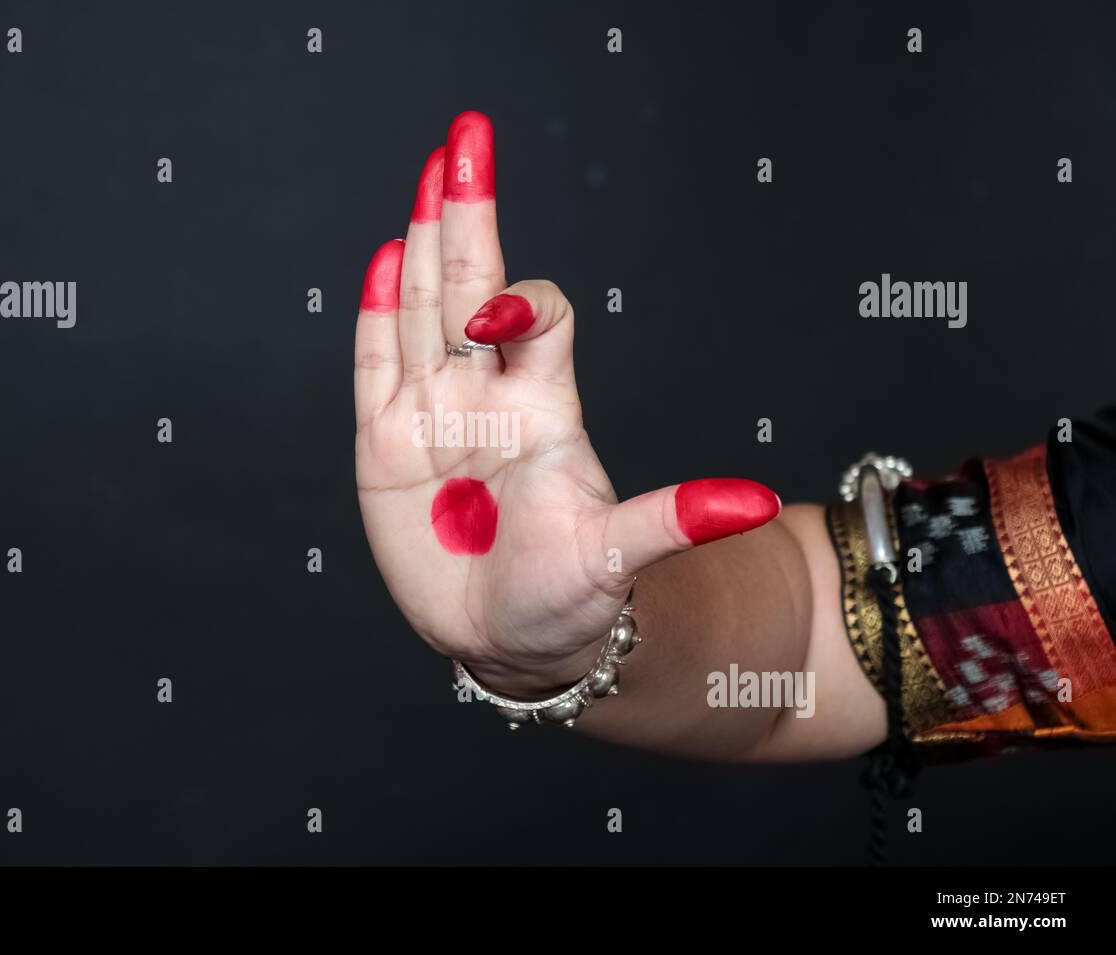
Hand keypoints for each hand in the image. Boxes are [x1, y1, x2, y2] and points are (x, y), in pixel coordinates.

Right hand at [354, 111, 780, 696]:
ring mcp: (435, 414)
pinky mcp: (385, 445)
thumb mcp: (616, 558)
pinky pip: (375, 367)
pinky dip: (375, 316)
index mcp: (544, 404)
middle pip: (473, 285)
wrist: (507, 640)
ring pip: (422, 311)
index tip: (496, 322)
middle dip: (468, 212)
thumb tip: (756, 505)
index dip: (520, 300)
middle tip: (464, 137)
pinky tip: (384, 259)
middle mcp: (489, 393)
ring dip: (422, 240)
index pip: (539, 315)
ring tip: (427, 171)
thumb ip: (669, 522)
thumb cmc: (566, 596)